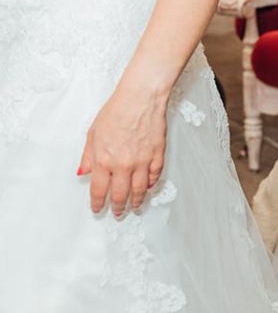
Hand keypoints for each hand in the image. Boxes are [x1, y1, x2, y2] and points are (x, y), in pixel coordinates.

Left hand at [78, 85, 167, 216]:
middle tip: (117, 213)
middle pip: (120, 194)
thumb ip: (89, 156)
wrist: (141, 99)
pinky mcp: (158, 156)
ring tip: (134, 207)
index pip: (100, 190)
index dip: (98, 203)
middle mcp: (124, 165)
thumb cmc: (116, 112)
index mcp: (104, 160)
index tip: (97, 209)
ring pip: (140, 190)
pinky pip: (154, 177)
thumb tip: (84, 173)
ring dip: (136, 201)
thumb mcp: (93, 133)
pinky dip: (150, 185)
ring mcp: (143, 162)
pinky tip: (147, 188)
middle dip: (118, 207)